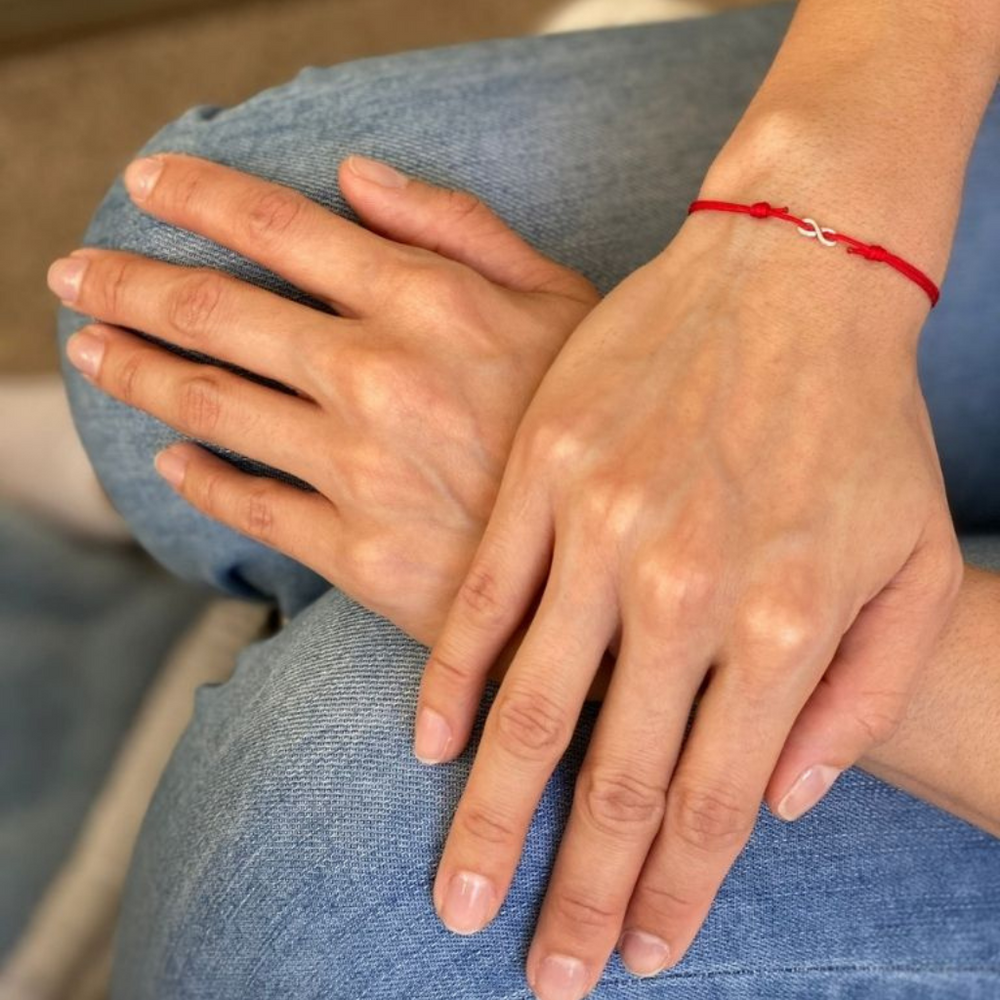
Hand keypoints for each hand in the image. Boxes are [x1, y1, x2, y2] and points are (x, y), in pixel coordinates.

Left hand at [49, 153, 597, 645]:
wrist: (625, 574)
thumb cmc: (602, 430)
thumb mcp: (564, 305)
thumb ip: (460, 229)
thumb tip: (356, 177)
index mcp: (430, 303)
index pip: (281, 228)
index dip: (200, 197)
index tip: (144, 182)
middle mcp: (380, 377)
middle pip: (216, 314)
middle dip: (128, 284)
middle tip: (75, 273)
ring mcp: (360, 470)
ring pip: (210, 408)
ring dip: (137, 373)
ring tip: (93, 352)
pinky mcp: (357, 555)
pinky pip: (249, 507)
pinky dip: (197, 479)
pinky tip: (170, 461)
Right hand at [417, 209, 962, 994]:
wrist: (794, 273)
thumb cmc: (859, 417)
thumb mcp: (909, 559)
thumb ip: (860, 695)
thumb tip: (782, 802)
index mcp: (782, 623)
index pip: (716, 802)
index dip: (672, 894)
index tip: (634, 954)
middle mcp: (684, 591)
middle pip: (619, 779)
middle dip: (576, 894)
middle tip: (540, 971)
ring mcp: (603, 530)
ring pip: (535, 705)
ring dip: (494, 813)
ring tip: (461, 893)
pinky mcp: (544, 476)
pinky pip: (483, 599)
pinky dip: (452, 678)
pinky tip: (431, 743)